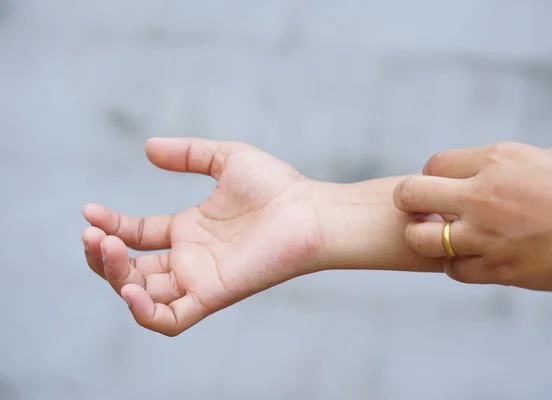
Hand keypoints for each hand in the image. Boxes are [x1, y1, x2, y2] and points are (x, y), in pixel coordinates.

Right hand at [82, 138, 322, 335]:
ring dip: (114, 277)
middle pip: (130, 269)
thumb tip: (147, 148)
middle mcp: (189, 257)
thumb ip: (188, 154)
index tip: (90, 210)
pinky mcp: (213, 295)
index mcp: (189, 229)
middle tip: (92, 235)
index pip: (136, 235)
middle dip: (102, 256)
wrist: (310, 211)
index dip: (110, 225)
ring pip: (142, 295)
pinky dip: (144, 312)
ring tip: (103, 247)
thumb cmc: (277, 187)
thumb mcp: (225, 159)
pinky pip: (170, 320)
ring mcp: (199, 278)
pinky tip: (129, 287)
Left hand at [393, 142, 551, 291]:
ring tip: (439, 236)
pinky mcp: (500, 269)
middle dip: (407, 201)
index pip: (433, 163)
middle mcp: (485, 194)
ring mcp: (488, 234)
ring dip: (424, 238)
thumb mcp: (540, 161)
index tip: (438, 186)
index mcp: (498, 159)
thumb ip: (498, 167)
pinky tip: (470, 258)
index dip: (430, 177)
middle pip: (411, 194)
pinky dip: (456, 265)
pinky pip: (453, 269)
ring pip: (421, 239)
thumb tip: (472, 172)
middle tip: (418, 210)